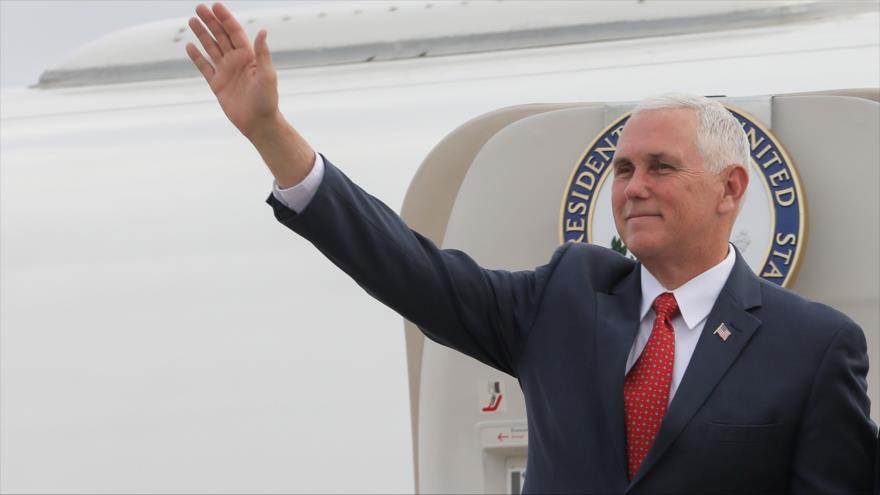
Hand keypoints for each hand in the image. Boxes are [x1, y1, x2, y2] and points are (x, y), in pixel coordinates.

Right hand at [185, 2, 278, 138]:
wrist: (258, 123)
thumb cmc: (267, 100)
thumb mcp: (267, 75)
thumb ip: (263, 53)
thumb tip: (262, 31)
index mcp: (249, 56)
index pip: (235, 32)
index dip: (225, 18)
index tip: (215, 5)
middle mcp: (236, 61)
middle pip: (221, 36)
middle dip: (211, 22)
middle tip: (199, 7)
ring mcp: (226, 72)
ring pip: (211, 48)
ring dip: (202, 34)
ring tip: (192, 20)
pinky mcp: (217, 84)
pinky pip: (204, 67)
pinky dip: (197, 57)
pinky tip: (189, 46)